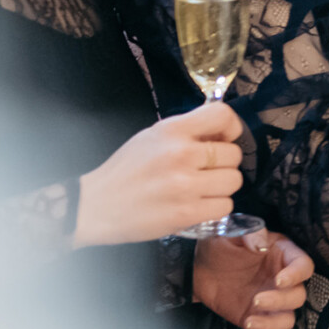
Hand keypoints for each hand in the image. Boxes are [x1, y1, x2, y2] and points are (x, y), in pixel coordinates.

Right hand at [74, 102, 244, 246]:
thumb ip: (187, 132)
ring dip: (221, 187)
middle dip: (224, 163)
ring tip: (201, 189)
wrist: (95, 206)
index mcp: (172, 131)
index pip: (222, 115)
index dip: (232, 127)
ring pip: (234, 181)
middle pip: (233, 154)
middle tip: (205, 170)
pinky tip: (197, 204)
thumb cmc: (125, 171)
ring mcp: (185, 185)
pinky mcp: (186, 213)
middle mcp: (181, 154)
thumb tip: (222, 133)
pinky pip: (225, 206)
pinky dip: (216, 207)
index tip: (224, 139)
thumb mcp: (152, 137)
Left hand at [193, 230, 315, 328]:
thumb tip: (261, 245)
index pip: (303, 265)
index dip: (296, 275)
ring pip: (288, 318)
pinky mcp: (259, 320)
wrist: (197, 269)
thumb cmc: (218, 246)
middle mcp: (282, 280)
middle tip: (256, 300)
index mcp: (282, 255)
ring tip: (249, 321)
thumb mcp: (230, 232)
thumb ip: (249, 233)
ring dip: (272, 324)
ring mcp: (272, 303)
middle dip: (280, 301)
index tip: (279, 281)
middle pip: (298, 295)